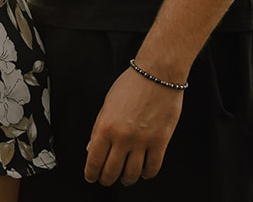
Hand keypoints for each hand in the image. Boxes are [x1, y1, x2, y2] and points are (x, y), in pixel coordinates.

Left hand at [84, 65, 184, 185]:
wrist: (158, 73)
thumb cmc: (132, 84)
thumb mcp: (107, 104)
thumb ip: (98, 128)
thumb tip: (91, 149)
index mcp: (105, 126)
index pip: (94, 161)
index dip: (91, 174)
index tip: (92, 177)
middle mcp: (122, 137)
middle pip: (111, 172)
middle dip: (106, 179)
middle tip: (107, 178)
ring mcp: (142, 141)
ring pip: (132, 174)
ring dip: (126, 180)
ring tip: (125, 177)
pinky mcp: (160, 141)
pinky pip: (152, 168)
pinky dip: (147, 174)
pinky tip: (144, 171)